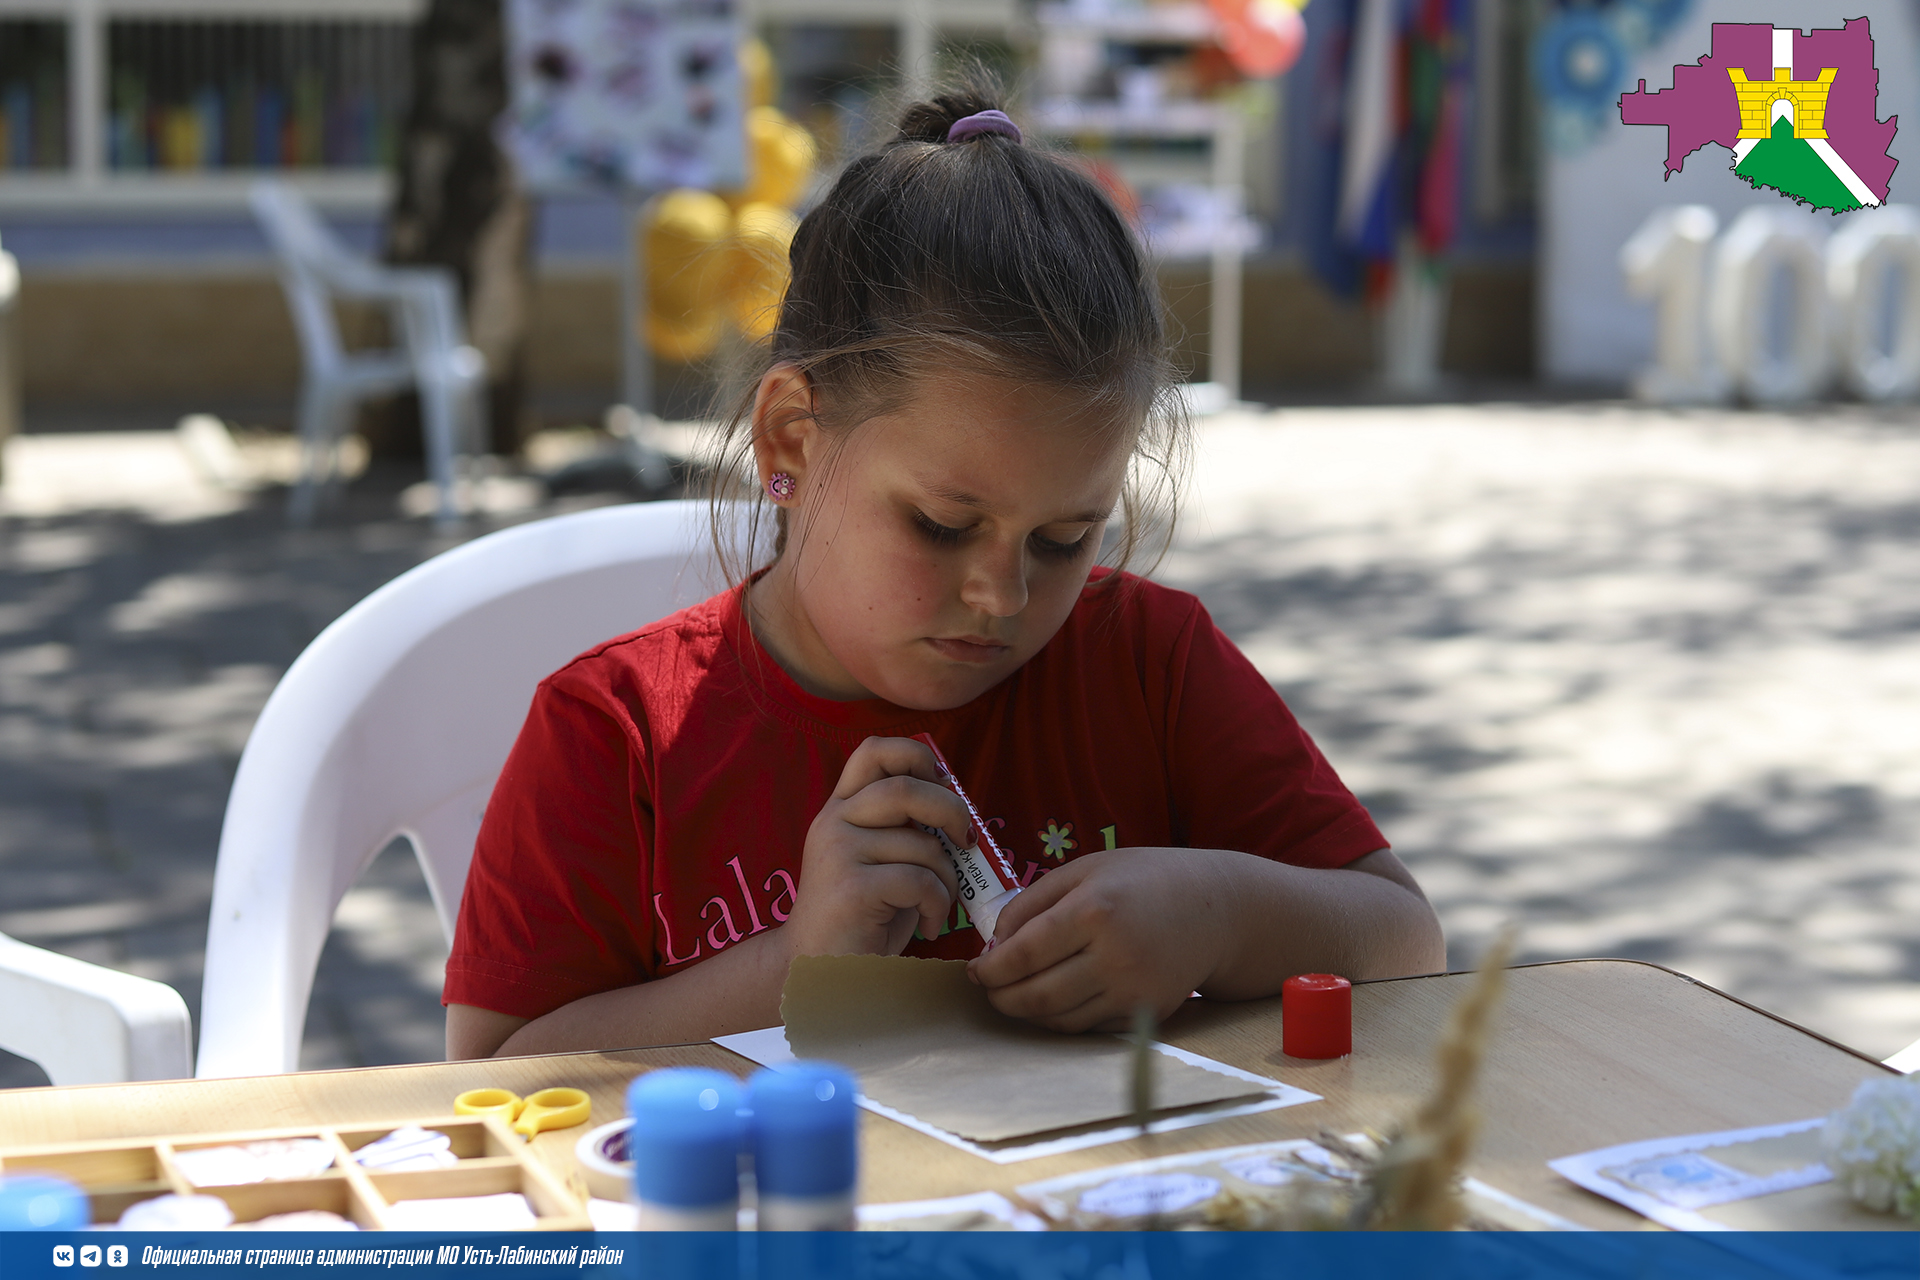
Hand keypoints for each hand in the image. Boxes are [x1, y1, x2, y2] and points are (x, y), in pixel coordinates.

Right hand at [781, 736, 968, 959]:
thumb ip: (903, 827)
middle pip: (906, 788)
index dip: (916, 755)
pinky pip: (921, 881)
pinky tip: (928, 925)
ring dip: (948, 878)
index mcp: (840, 808)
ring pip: (922, 845)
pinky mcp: (853, 889)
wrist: (818, 970)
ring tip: (937, 904)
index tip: (943, 783)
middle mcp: (833, 822)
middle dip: (952, 811)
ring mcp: (838, 854)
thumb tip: (960, 809)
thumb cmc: (862, 916)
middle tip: (967, 840)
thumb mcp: (879, 859)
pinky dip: (938, 906)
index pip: (874, 751)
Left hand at [965, 847, 1237, 1032]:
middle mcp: (1114, 955)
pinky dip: (1060, 1019)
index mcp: (1093, 910)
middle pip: (1036, 995)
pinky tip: (1051, 999)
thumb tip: (994, 941)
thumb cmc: (1144, 880)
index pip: (1023, 954)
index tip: (975, 969)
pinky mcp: (1145, 1012)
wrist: (1216, 909)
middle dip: (1001, 997)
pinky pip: (1087, 1027)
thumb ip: (1034, 901)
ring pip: (1059, 1019)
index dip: (990, 969)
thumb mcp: (1087, 869)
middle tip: (988, 988)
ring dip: (1026, 1012)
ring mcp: (1132, 990)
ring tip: (1013, 995)